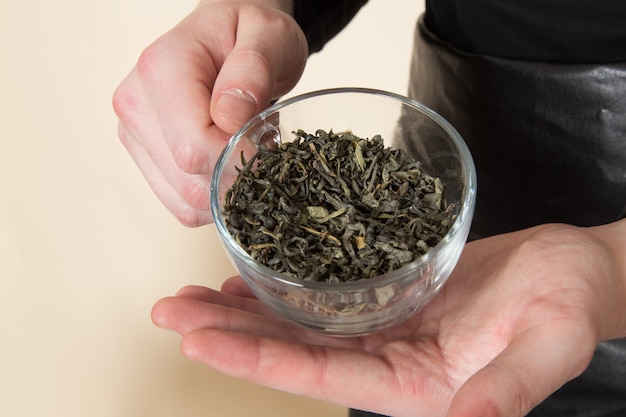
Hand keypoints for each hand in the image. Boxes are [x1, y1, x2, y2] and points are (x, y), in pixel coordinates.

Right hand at [112, 1, 306, 225]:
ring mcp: (135, 135)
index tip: (270, 144)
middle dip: (238, 176)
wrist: (228, 38)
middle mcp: (136, 105)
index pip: (194, 147)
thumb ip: (253, 69)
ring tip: (242, 146)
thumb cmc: (248, 33)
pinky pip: (183, 206)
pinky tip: (228, 164)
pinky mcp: (145, 158)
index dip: (241, 159)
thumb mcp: (269, 35)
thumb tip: (228, 116)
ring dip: (228, 189)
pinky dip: (216, 198)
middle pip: (190, 182)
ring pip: (187, 202)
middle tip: (262, 141)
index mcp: (160, 69)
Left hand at [152, 223, 625, 416]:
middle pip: (292, 351)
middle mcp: (388, 361)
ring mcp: (384, 328)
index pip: (319, 377)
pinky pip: (323, 295)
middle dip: (227, 333)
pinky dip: (281, 288)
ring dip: (242, 309)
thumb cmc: (569, 305)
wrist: (572, 274)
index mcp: (414, 387)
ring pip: (298, 322)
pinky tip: (247, 280)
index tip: (199, 344)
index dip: (256, 362)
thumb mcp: (549, 344)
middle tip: (168, 313)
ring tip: (190, 297)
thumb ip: (507, 391)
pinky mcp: (389, 296)